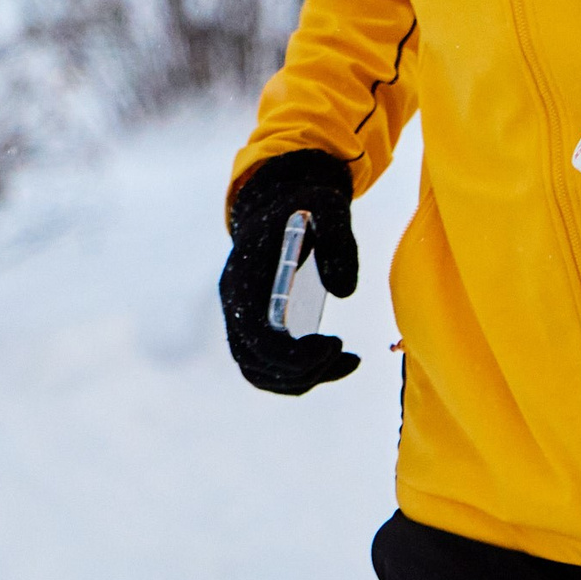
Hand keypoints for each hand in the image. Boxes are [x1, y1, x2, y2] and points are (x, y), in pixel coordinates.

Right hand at [219, 148, 360, 394]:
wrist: (277, 200)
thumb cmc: (304, 204)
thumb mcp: (328, 207)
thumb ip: (338, 241)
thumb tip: (343, 291)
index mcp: (244, 276)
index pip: (254, 335)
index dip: (292, 353)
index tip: (334, 343)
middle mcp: (234, 303)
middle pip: (254, 363)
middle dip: (302, 372)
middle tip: (346, 355)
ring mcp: (239, 317)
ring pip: (259, 372)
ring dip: (302, 379)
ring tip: (346, 361)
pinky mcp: (254, 326)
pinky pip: (268, 366)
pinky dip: (300, 373)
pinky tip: (336, 358)